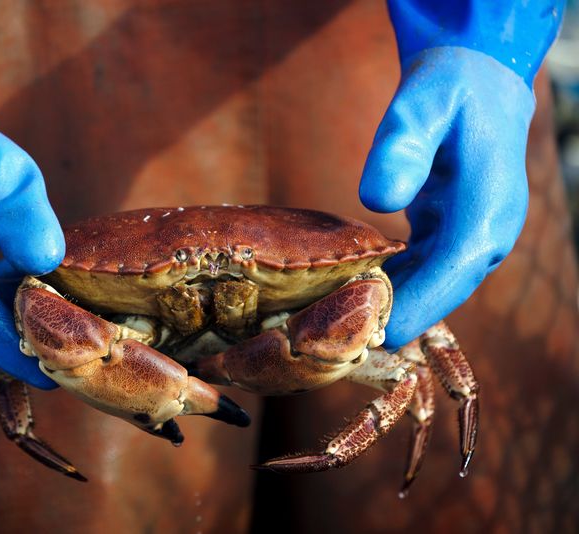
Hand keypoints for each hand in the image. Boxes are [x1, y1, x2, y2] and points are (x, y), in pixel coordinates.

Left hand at [360, 47, 533, 348]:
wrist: (477, 82)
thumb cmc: (447, 91)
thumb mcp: (420, 107)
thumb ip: (401, 149)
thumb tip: (376, 199)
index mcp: (487, 211)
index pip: (451, 274)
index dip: (412, 307)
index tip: (372, 335)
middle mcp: (488, 234)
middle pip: (441, 292)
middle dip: (394, 315)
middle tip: (337, 337)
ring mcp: (474, 239)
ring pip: (431, 288)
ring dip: (389, 305)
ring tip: (334, 321)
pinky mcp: (456, 237)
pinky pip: (423, 274)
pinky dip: (392, 285)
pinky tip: (351, 290)